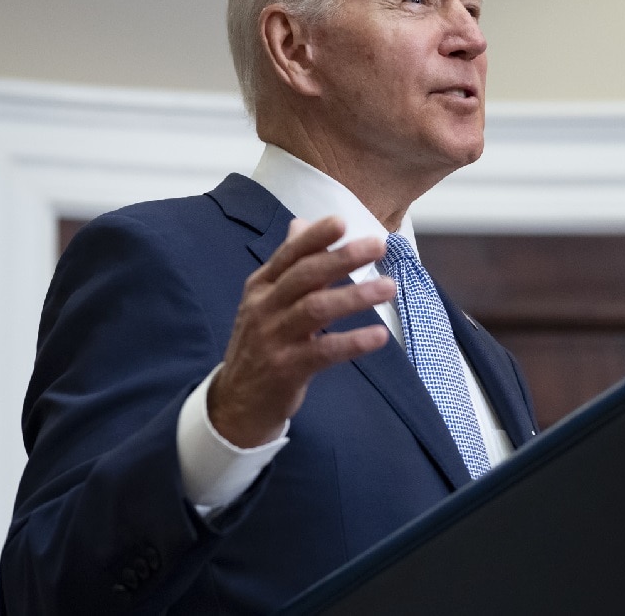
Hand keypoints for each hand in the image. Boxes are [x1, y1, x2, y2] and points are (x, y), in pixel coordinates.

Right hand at [208, 217, 394, 447]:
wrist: (236, 403)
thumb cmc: (260, 345)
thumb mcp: (266, 301)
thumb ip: (288, 265)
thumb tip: (301, 223)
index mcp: (261, 287)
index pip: (290, 254)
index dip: (315, 237)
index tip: (343, 221)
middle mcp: (264, 308)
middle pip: (305, 276)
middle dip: (343, 258)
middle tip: (378, 245)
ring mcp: (273, 338)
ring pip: (316, 309)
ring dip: (355, 296)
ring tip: (389, 287)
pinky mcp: (286, 369)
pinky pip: (324, 351)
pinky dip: (353, 342)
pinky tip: (379, 336)